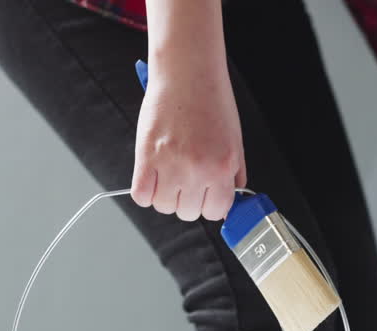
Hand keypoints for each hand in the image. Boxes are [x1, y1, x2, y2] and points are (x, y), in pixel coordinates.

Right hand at [131, 2, 244, 221]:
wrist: (187, 72)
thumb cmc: (211, 100)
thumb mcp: (235, 140)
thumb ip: (233, 174)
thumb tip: (227, 200)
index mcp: (222, 167)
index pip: (216, 212)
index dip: (209, 204)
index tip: (205, 195)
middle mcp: (197, 170)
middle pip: (188, 213)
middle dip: (187, 199)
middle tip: (185, 178)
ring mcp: (170, 165)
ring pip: (164, 207)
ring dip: (165, 195)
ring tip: (168, 172)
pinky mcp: (146, 156)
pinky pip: (141, 196)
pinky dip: (145, 191)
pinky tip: (152, 175)